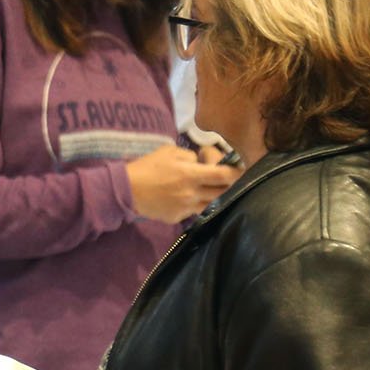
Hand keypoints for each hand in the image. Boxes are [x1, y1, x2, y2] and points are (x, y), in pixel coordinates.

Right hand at [124, 144, 238, 223]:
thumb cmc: (147, 166)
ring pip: (211, 205)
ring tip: (215, 191)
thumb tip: (201, 162)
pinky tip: (191, 199)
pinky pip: (194, 212)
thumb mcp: (169, 151)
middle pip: (222, 192)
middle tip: (231, 180)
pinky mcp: (177, 218)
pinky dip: (197, 205)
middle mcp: (192, 193)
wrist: (127, 190)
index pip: (223, 175)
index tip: (242, 170)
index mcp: (191, 174)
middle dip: (230, 185)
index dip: (237, 173)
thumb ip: (190, 156)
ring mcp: (185, 208)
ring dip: (216, 197)